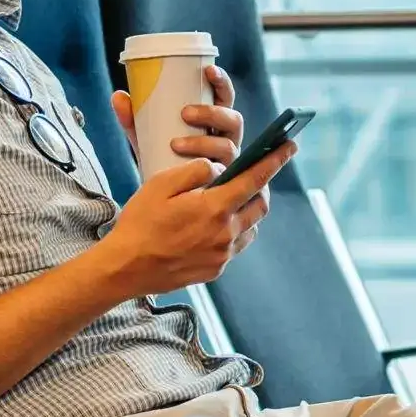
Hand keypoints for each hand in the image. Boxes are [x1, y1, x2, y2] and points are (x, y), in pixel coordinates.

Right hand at [94, 140, 292, 295]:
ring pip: (250, 226)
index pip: (255, 178)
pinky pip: (236, 246)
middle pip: (260, 205)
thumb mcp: (161, 185)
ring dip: (247, 210)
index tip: (289, 146)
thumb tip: (218, 169)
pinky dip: (234, 231)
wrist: (126, 268)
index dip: (275, 160)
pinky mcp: (215, 270)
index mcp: (215, 208)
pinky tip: (216, 225)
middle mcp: (225, 233)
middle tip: (252, 175)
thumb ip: (195, 171)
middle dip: (261, 186)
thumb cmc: (140, 223)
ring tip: (231, 200)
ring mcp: (222, 255)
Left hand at [110, 65, 242, 171]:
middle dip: (211, 113)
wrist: (164, 197)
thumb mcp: (147, 136)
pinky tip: (197, 173)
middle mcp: (226, 138)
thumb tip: (118, 95)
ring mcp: (227, 161)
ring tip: (176, 144)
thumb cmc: (162, 156)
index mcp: (215, 120)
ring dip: (203, 143)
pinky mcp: (223, 182)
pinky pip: (225, 175)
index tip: (208, 70)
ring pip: (227, 147)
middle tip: (184, 113)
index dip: (222, 82)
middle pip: (233, 120)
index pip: (226, 96)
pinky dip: (212, 172)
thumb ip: (134, 119)